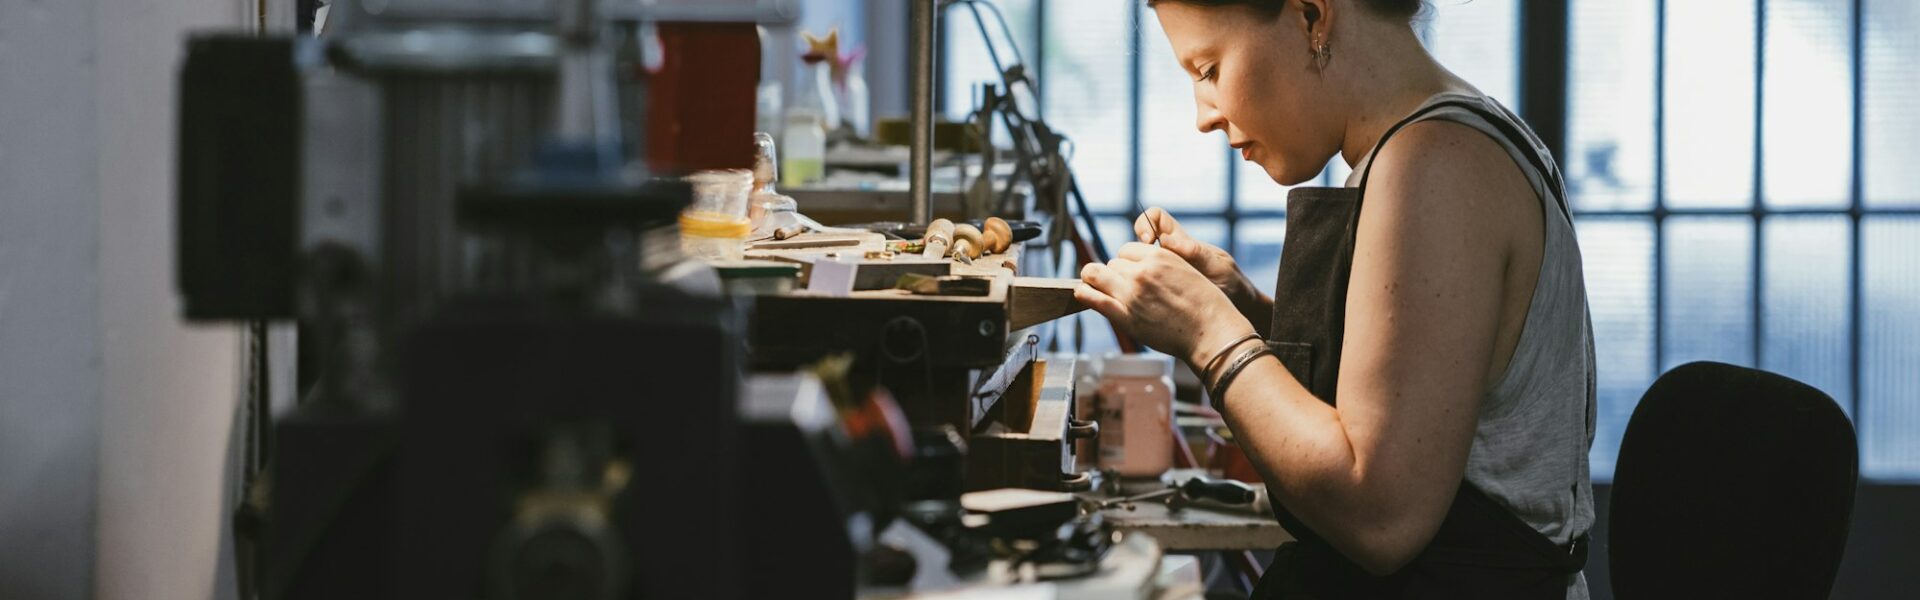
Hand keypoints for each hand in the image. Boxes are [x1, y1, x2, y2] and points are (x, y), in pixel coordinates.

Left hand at [1077, 242, 1256, 365]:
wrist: (1210, 332)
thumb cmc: (1204, 304)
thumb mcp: (1186, 270)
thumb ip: (1161, 264)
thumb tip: (1141, 263)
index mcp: (1159, 256)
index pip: (1126, 250)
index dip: (1127, 262)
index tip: (1131, 272)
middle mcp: (1142, 271)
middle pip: (1112, 263)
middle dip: (1115, 273)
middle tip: (1122, 287)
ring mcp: (1131, 293)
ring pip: (1097, 275)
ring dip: (1097, 281)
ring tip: (1099, 288)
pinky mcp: (1125, 316)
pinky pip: (1092, 297)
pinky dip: (1084, 293)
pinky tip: (1083, 293)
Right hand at [1136, 208, 1261, 312]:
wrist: (1234, 316)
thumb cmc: (1233, 288)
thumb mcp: (1218, 269)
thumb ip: (1196, 254)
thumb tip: (1168, 240)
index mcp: (1182, 243)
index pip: (1156, 217)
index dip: (1145, 223)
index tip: (1148, 241)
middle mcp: (1167, 257)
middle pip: (1137, 244)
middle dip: (1132, 256)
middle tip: (1137, 273)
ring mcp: (1161, 276)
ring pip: (1134, 267)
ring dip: (1131, 277)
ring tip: (1138, 293)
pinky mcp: (1156, 295)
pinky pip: (1139, 288)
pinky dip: (1134, 293)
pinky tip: (1142, 305)